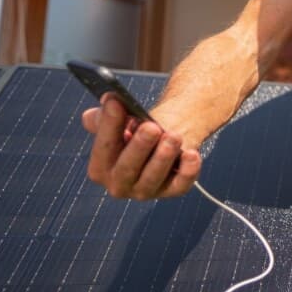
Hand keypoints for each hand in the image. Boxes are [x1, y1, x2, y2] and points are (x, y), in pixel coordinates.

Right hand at [80, 93, 201, 199]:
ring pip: (153, 177)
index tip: (117, 103)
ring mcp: (146, 190)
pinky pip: (181, 185)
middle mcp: (119, 185)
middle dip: (139, 146)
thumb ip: (106, 114)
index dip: (109, 125)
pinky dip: (187, 171)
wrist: (163, 137)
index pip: (103, 148)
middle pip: (127, 168)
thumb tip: (108, 100)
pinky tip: (192, 154)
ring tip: (174, 136)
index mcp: (100, 168)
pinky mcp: (172, 191)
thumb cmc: (135, 130)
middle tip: (152, 127)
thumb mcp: (118, 121)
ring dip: (163, 157)